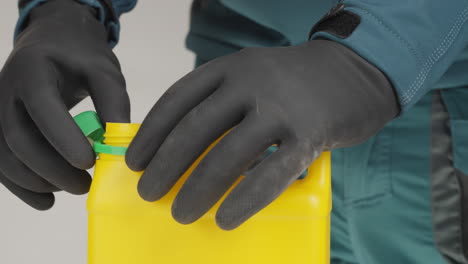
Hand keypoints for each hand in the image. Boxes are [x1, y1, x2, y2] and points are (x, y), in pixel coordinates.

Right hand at [0, 0, 129, 209]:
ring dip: (37, 181)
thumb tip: (120, 146)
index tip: (89, 162)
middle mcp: (6, 90)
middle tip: (85, 184)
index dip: (62, 138)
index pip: (42, 106)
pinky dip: (22, 187)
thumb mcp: (104, 70)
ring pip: (5, 156)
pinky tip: (48, 201)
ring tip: (74, 187)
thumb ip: (113, 102)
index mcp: (33, 70)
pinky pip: (1, 163)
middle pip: (18, 138)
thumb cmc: (80, 55)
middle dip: (52, 169)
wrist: (52, 41)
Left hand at [126, 40, 397, 229]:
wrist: (354, 70)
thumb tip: (185, 153)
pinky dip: (245, 199)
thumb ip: (223, 102)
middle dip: (167, 165)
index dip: (151, 133)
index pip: (178, 99)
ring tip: (181, 213)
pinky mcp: (309, 134)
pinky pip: (272, 174)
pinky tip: (226, 219)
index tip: (135, 162)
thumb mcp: (253, 75)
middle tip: (149, 193)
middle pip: (196, 129)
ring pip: (228, 154)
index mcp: (230, 68)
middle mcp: (250, 83)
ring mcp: (280, 108)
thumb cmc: (295, 82)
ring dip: (198, 188)